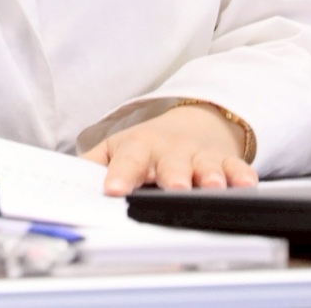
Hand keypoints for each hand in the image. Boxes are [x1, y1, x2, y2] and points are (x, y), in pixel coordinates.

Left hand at [82, 103, 258, 193]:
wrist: (191, 121)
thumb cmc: (146, 145)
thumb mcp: (114, 149)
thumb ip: (91, 165)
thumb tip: (65, 184)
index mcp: (138, 149)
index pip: (126, 161)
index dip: (120, 175)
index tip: (113, 190)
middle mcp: (170, 152)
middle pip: (170, 164)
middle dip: (172, 176)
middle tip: (173, 187)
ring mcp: (199, 156)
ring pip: (205, 166)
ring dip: (209, 177)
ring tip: (210, 186)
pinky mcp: (225, 161)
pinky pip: (236, 167)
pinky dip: (242, 175)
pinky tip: (245, 183)